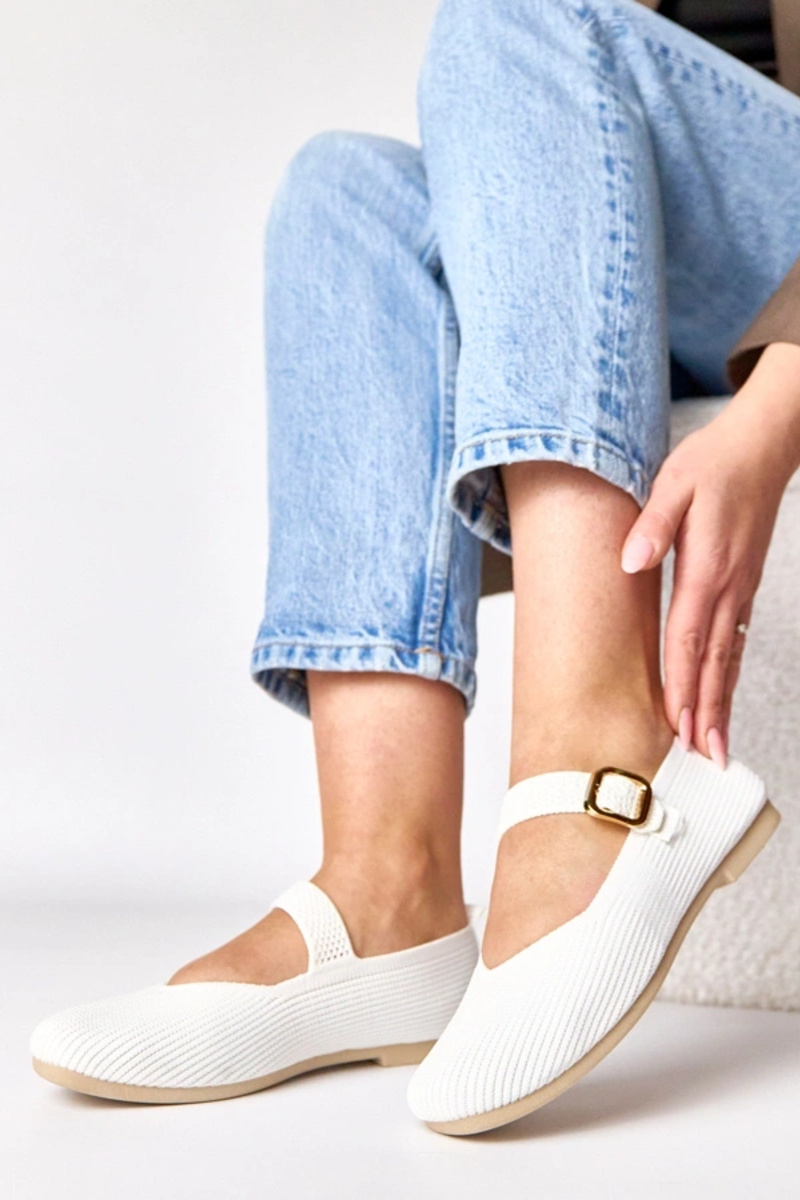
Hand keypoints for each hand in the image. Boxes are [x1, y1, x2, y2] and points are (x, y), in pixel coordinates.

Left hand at [619, 345, 799, 767]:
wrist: (762, 445)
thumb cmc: (715, 461)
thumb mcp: (674, 482)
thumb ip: (651, 524)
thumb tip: (630, 559)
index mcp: (707, 566)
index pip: (688, 636)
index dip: (682, 683)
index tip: (677, 722)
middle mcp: (729, 585)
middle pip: (715, 660)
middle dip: (708, 711)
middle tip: (705, 757)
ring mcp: (741, 588)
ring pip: (729, 656)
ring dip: (722, 702)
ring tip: (716, 745)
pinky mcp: (743, 585)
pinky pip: (735, 639)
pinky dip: (729, 674)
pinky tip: (723, 696)